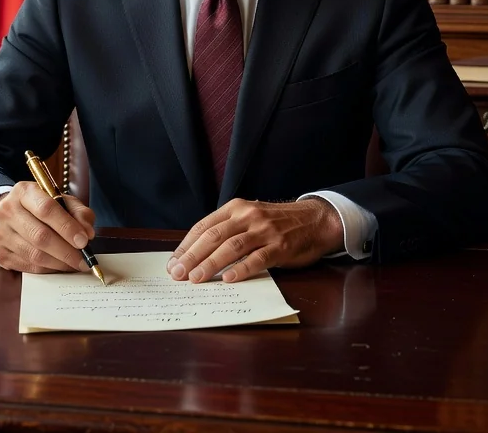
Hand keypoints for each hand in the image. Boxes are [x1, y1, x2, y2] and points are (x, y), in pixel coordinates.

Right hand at [0, 181, 95, 273]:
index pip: (46, 209)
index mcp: (24, 191)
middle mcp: (7, 211)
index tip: (84, 240)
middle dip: (66, 250)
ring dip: (59, 263)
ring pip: (34, 254)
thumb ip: (78, 212)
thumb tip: (88, 233)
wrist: (8, 215)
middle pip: (40, 235)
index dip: (67, 226)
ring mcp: (0, 234)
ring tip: (75, 264)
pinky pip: (28, 266)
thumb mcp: (61, 200)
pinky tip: (59, 266)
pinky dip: (48, 269)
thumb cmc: (40, 207)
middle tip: (84, 259)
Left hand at [167, 198, 343, 283]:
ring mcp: (265, 230)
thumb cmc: (276, 223)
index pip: (204, 226)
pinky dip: (242, 269)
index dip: (187, 245)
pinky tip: (229, 279)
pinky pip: (258, 258)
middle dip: (193, 256)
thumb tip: (195, 255)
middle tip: (178, 274)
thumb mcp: (249, 217)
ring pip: (232, 247)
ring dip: (211, 264)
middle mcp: (248, 215)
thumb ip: (227, 230)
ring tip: (196, 278)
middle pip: (214, 236)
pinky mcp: (280, 246)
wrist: (313, 219)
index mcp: (236, 208)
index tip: (173, 262)